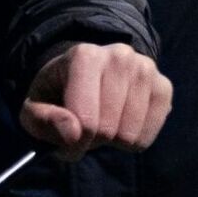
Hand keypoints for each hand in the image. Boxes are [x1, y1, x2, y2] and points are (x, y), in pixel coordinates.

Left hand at [18, 42, 172, 161]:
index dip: (73, 140)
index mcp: (85, 56)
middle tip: (86, 125)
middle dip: (94, 139)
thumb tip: (73, 133)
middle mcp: (120, 56)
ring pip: (130, 135)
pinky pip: (149, 135)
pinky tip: (123, 120)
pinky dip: (134, 139)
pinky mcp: (163, 86)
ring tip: (104, 120)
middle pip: (108, 129)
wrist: (85, 75)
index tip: (67, 134)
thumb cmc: (58, 94)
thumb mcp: (33, 108)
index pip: (85, 121)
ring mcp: (146, 69)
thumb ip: (43, 120)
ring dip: (113, 140)